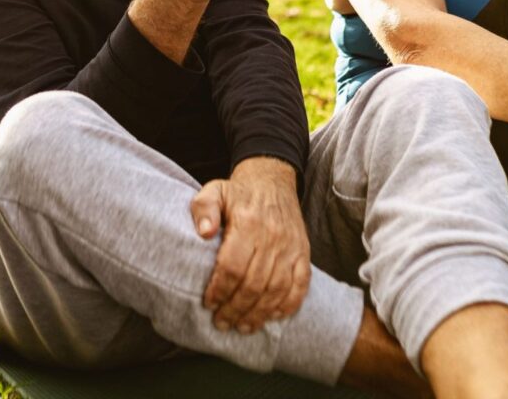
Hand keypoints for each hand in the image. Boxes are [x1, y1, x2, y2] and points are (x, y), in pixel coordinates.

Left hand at [191, 156, 310, 333]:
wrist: (272, 181)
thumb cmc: (238, 192)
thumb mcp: (214, 191)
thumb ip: (203, 208)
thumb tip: (203, 233)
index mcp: (248, 222)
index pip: (233, 265)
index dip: (220, 289)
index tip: (209, 303)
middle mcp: (273, 237)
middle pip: (254, 284)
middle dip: (236, 309)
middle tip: (222, 323)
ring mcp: (291, 247)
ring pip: (276, 289)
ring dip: (259, 313)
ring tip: (243, 327)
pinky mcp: (303, 253)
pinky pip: (300, 285)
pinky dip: (288, 305)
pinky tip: (272, 317)